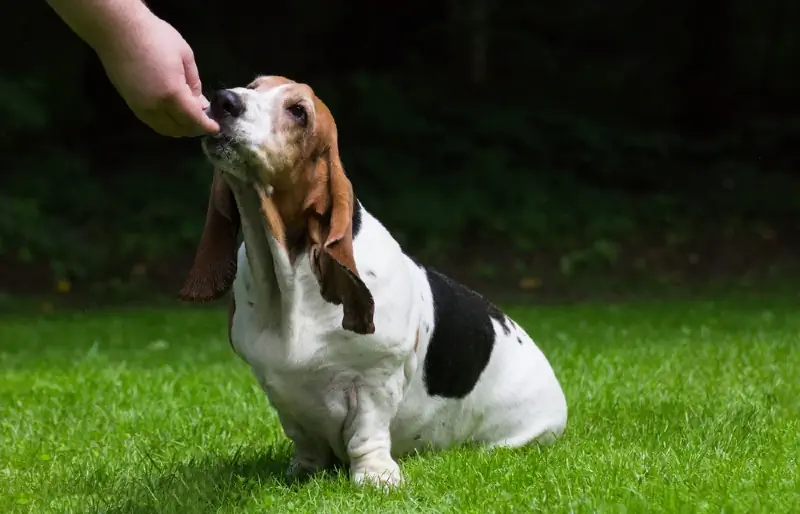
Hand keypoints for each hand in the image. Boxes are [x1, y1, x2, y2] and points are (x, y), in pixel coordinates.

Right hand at [95, 12, 219, 136]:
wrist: (117, 29)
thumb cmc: (155, 37)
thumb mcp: (185, 56)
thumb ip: (194, 83)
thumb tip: (200, 103)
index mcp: (172, 94)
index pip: (194, 120)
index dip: (207, 127)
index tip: (216, 128)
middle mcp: (155, 107)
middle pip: (179, 129)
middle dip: (195, 129)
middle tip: (205, 121)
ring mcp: (140, 107)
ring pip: (164, 129)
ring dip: (180, 129)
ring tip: (190, 119)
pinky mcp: (130, 103)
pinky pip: (152, 122)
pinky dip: (166, 124)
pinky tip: (173, 115)